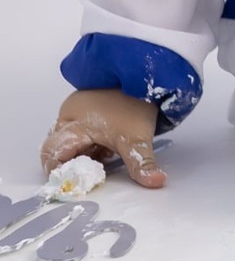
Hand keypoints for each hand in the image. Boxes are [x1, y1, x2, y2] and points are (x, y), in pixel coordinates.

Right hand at [41, 88, 166, 188]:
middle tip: (87, 172)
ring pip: (64, 140)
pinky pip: (73, 131)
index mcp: (76, 123)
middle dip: (68, 163)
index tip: (75, 183)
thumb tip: (155, 182)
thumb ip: (142, 165)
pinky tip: (102, 146)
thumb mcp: (139, 140)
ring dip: (77, 153)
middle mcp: (69, 115)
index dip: (59, 171)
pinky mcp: (80, 107)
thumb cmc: (135, 105)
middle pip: (54, 147)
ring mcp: (73, 109)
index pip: (52, 153)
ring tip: (100, 156)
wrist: (143, 77)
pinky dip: (83, 143)